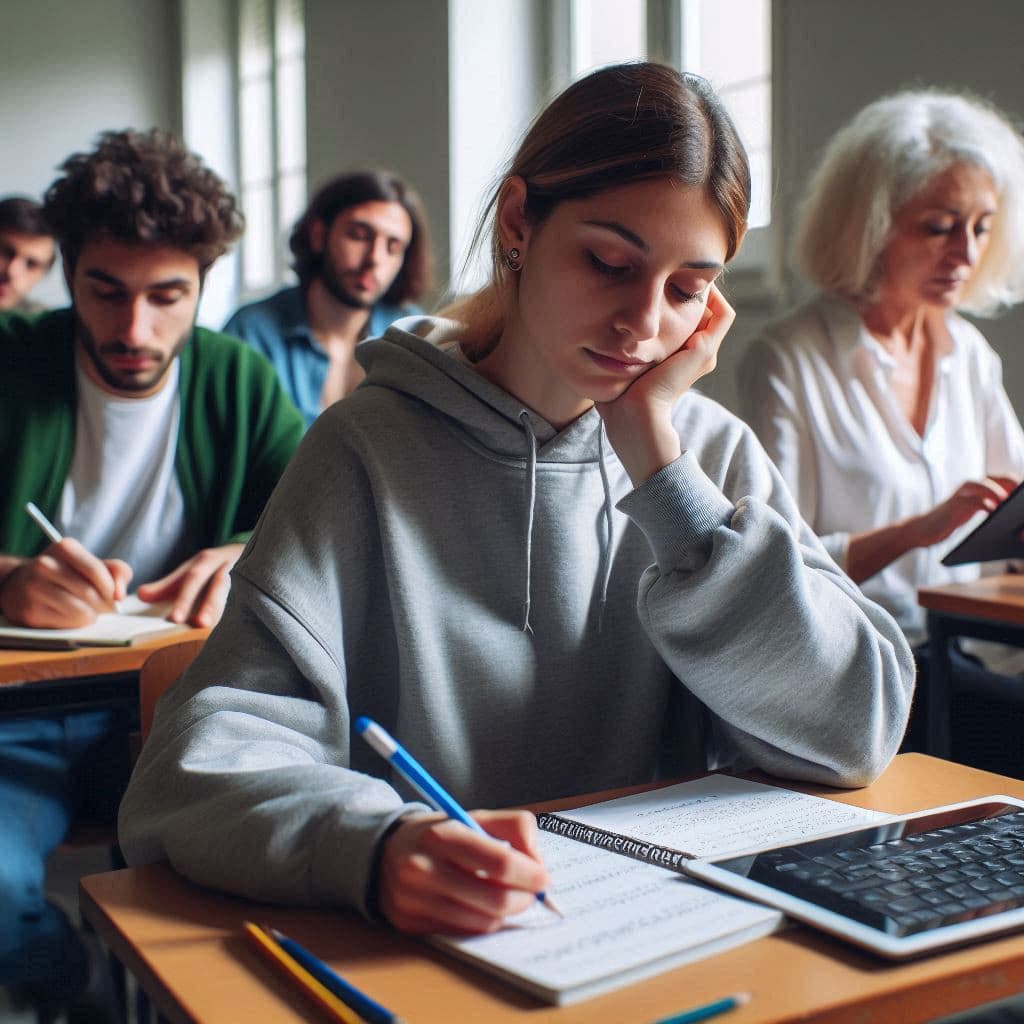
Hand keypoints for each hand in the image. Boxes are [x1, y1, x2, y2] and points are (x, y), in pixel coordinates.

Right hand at [0, 539, 131, 627]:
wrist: (23, 585)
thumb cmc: (69, 574)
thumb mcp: (93, 563)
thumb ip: (117, 572)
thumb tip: (120, 596)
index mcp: (64, 547)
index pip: (96, 571)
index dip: (112, 588)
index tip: (118, 597)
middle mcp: (45, 564)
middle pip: (89, 593)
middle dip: (105, 605)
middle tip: (107, 608)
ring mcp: (33, 588)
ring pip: (79, 611)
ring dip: (92, 616)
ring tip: (91, 611)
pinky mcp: (30, 612)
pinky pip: (66, 624)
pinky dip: (77, 623)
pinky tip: (73, 616)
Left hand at [135, 542, 244, 626]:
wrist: (252, 550)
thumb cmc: (214, 567)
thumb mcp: (190, 571)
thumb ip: (166, 586)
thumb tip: (140, 595)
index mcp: (207, 560)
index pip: (193, 578)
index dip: (184, 599)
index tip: (174, 620)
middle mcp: (227, 565)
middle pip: (219, 585)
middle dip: (210, 605)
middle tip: (199, 625)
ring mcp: (246, 575)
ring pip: (241, 592)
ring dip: (230, 611)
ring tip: (219, 630)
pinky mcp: (259, 587)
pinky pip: (254, 600)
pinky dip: (248, 613)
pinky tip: (239, 631)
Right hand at [377, 809, 550, 933]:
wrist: (385, 852)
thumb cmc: (441, 834)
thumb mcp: (475, 817)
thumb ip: (515, 828)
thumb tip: (538, 863)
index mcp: (443, 835)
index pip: (500, 863)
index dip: (529, 874)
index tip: (543, 878)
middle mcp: (424, 868)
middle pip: (495, 899)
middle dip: (524, 899)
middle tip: (531, 893)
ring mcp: (414, 899)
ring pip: (482, 922)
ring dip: (506, 914)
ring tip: (509, 899)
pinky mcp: (410, 923)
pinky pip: (462, 932)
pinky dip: (482, 923)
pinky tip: (483, 908)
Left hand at [596, 283, 734, 484]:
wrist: (633, 416)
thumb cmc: (620, 398)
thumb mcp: (622, 363)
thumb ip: (620, 347)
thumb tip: (596, 330)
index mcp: (682, 358)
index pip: (691, 319)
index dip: (680, 297)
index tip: (659, 280)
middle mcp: (699, 354)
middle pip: (706, 310)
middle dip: (691, 288)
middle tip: (672, 267)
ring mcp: (705, 351)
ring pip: (717, 308)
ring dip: (703, 287)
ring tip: (684, 267)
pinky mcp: (704, 349)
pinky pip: (723, 313)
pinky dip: (714, 295)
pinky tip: (691, 279)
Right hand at [912, 476, 1016, 548]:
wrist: (923, 530)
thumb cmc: (952, 522)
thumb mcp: (975, 512)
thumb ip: (992, 509)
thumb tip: (1017, 523)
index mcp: (982, 486)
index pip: (1009, 479)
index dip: (1021, 486)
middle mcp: (973, 485)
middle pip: (1002, 478)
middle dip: (1016, 486)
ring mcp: (962, 493)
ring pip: (985, 484)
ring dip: (1000, 492)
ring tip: (1011, 501)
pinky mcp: (953, 505)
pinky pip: (971, 501)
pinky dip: (983, 504)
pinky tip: (993, 511)